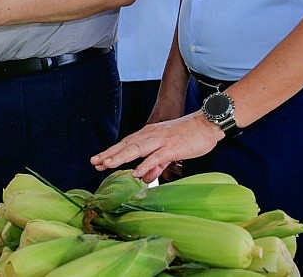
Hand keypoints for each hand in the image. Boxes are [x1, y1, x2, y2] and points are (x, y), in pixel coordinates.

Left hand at [90, 111, 224, 183]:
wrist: (207, 124)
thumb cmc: (189, 137)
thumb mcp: (168, 152)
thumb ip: (155, 165)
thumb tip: (142, 177)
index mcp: (148, 134)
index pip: (125, 144)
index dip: (111, 152)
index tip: (97, 160)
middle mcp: (151, 135)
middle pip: (126, 145)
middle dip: (109, 154)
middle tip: (94, 163)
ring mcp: (161, 141)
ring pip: (137, 149)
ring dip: (121, 157)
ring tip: (107, 165)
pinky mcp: (173, 148)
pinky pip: (156, 157)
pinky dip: (145, 164)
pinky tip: (135, 172)